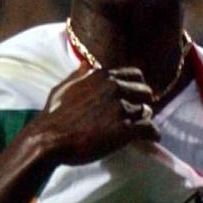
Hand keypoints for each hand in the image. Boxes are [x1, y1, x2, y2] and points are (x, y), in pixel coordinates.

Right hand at [31, 64, 159, 164]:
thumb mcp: (64, 87)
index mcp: (102, 76)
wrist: (49, 139)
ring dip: (143, 120)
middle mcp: (114, 88)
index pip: (135, 75)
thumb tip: (86, 63)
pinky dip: (153, 134)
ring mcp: (120, 108)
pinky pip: (149, 129)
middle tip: (137, 114)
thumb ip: (79, 75)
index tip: (135, 96)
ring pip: (146, 111)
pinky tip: (152, 138)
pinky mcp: (124, 129)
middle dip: (142, 102)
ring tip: (139, 128)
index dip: (137, 86)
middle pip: (145, 92)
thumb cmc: (53, 114)